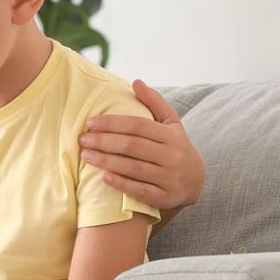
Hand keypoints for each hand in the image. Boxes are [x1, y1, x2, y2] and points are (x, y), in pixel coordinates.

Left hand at [79, 79, 205, 208]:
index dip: (113, 123)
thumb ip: (155, 102)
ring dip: (106, 161)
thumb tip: (136, 82)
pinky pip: (140, 190)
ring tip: (85, 156)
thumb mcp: (171, 123)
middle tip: (82, 139)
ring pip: (133, 168)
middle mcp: (172, 156)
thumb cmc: (175, 147)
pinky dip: (121, 184)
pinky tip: (103, 177)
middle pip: (132, 146)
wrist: (196, 181)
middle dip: (104, 141)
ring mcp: (169, 178)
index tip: (91, 122)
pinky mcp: (165, 198)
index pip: (138, 126)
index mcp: (171, 136)